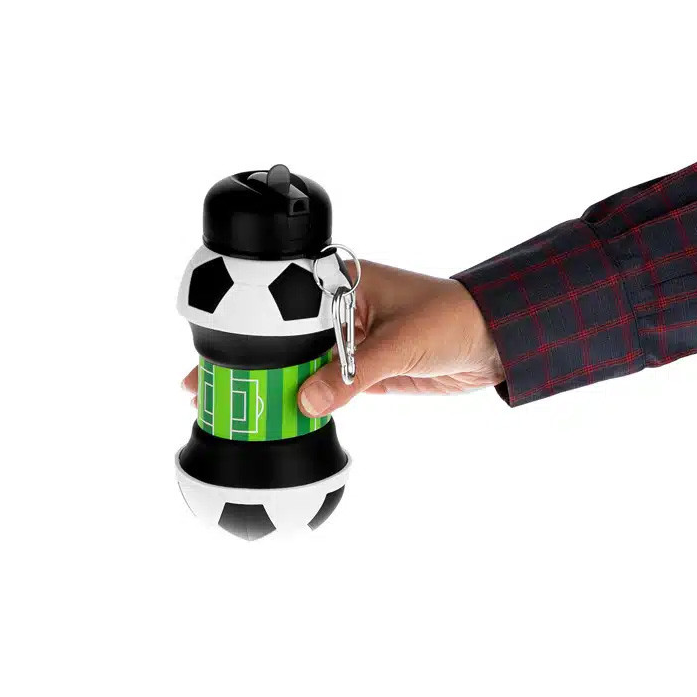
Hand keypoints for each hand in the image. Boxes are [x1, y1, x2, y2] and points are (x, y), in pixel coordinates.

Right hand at [180, 261, 504, 416]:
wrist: (493, 341)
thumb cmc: (453, 320)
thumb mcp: (401, 344)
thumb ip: (353, 375)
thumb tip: (306, 403)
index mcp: (341, 282)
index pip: (277, 300)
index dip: (240, 325)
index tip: (210, 349)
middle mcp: (337, 308)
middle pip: (278, 336)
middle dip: (244, 360)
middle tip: (202, 386)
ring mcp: (347, 340)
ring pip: (297, 363)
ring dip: (269, 384)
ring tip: (231, 406)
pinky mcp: (361, 369)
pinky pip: (322, 385)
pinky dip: (302, 400)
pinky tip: (277, 414)